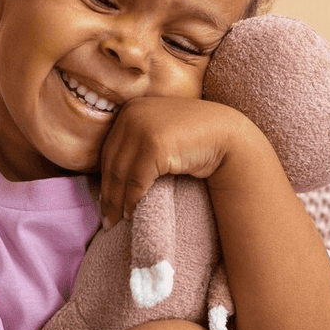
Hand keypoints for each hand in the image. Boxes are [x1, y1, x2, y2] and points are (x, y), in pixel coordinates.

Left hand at [97, 97, 255, 226]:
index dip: (104, 178)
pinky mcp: (154, 146)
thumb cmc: (194, 138)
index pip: (109, 149)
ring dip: (117, 201)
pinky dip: (132, 200)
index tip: (102, 200)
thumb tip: (110, 176)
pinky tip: (132, 212)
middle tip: (105, 218)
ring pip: (121, 173)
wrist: (227, 135)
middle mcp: (132, 114)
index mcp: (130, 108)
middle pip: (112, 162)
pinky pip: (137, 180)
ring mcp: (142, 128)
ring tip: (116, 220)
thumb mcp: (160, 132)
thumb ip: (137, 142)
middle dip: (107, 194)